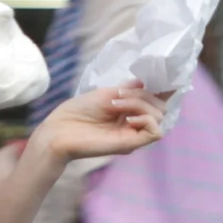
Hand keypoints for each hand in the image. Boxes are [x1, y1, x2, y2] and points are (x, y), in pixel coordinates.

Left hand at [32, 82, 165, 163]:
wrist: (60, 130)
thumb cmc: (78, 111)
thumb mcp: (107, 93)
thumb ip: (129, 90)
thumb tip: (146, 82)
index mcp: (130, 110)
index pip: (156, 100)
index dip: (163, 89)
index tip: (161, 78)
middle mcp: (135, 122)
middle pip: (160, 105)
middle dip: (144, 95)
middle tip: (118, 95)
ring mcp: (134, 134)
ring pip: (159, 115)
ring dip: (141, 104)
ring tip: (116, 104)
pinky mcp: (131, 144)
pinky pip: (156, 132)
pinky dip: (146, 119)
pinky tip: (128, 118)